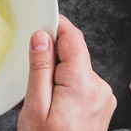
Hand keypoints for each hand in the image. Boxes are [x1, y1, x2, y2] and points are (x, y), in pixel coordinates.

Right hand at [17, 15, 115, 130]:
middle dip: (49, 57)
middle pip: (73, 53)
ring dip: (54, 75)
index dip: (56, 25)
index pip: (73, 38)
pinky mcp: (99, 107)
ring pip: (74, 69)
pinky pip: (79, 84)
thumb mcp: (35, 108)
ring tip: (37, 99)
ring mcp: (102, 98)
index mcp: (83, 84)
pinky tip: (49, 106)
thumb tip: (42, 37)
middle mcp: (99, 88)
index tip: (40, 22)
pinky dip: (62, 87)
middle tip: (29, 76)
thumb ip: (39, 69)